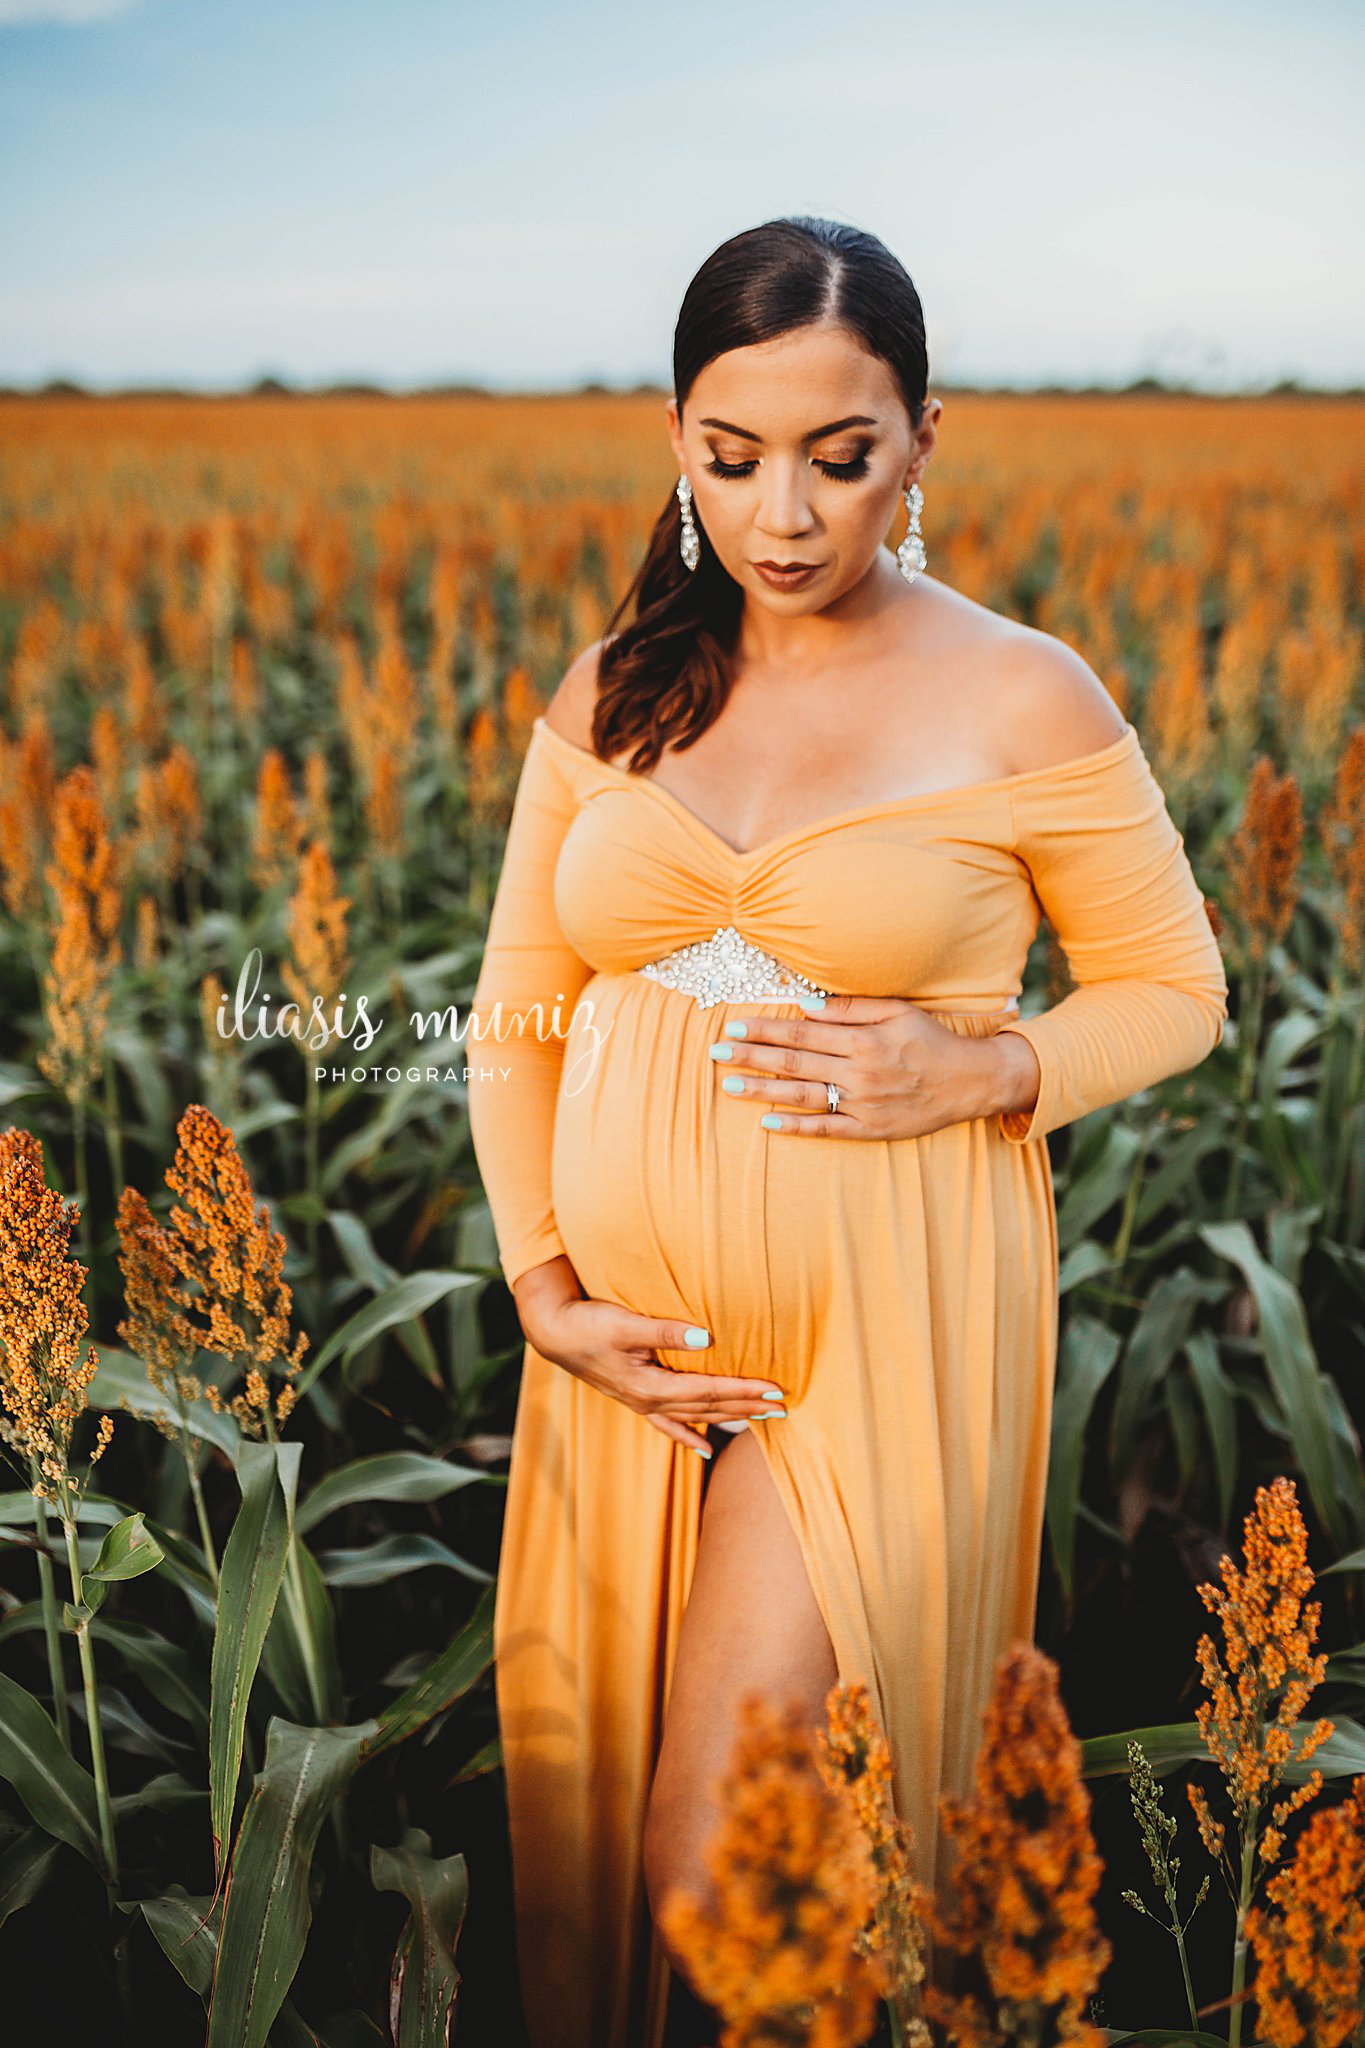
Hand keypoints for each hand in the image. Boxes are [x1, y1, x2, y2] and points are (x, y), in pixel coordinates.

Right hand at [523, 1294, 785, 1456]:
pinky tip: (707, 1447)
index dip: (744, 1390)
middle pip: (708, 1406)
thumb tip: (708, 1338)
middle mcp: (649, 1400)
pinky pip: (669, 1423)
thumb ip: (665, 1331)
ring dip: (730, 1416)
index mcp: (650, 1385)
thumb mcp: (624, 1324)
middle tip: (784, 1407)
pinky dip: (690, 1435)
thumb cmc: (587, 1324)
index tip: (776, 1390)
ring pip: (695, 1414)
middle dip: (747, 1406)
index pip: (709, 1390)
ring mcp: (642, 1402)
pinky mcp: (635, 1397)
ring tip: (762, 1419)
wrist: (552, 1332)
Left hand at [707, 994, 1028, 1138]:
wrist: (970, 1082)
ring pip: (803, 1095)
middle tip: (716, 1051)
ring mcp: (863, 1103)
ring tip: (730, 1085)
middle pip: (795, 1062)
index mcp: (863, 1039)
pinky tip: (767, 1124)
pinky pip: (827, 1129)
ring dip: (763, 1090)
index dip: (765, 1028)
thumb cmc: (931, 1040)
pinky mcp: (870, 1129)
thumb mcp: (897, 1011)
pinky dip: (796, 1127)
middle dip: (752, 1056)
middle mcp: (860, 1072)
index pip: (802, 1031)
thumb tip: (804, 1003)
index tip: (734, 1024)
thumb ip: (851, 1007)